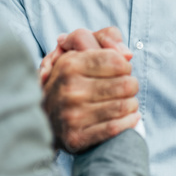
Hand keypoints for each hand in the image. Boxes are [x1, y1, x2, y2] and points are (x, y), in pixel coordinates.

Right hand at [42, 30, 138, 153]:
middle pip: (124, 84)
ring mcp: (71, 114)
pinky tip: (130, 117)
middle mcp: (69, 89)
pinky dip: (129, 122)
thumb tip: (127, 54)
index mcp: (70, 64)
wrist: (44, 118)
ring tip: (128, 102)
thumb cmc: (69, 79)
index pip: (117, 61)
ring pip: (123, 106)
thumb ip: (105, 38)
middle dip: (131, 85)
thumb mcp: (80, 50)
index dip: (125, 65)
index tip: (121, 70)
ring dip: (132, 104)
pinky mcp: (76, 137)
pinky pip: (115, 128)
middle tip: (127, 88)